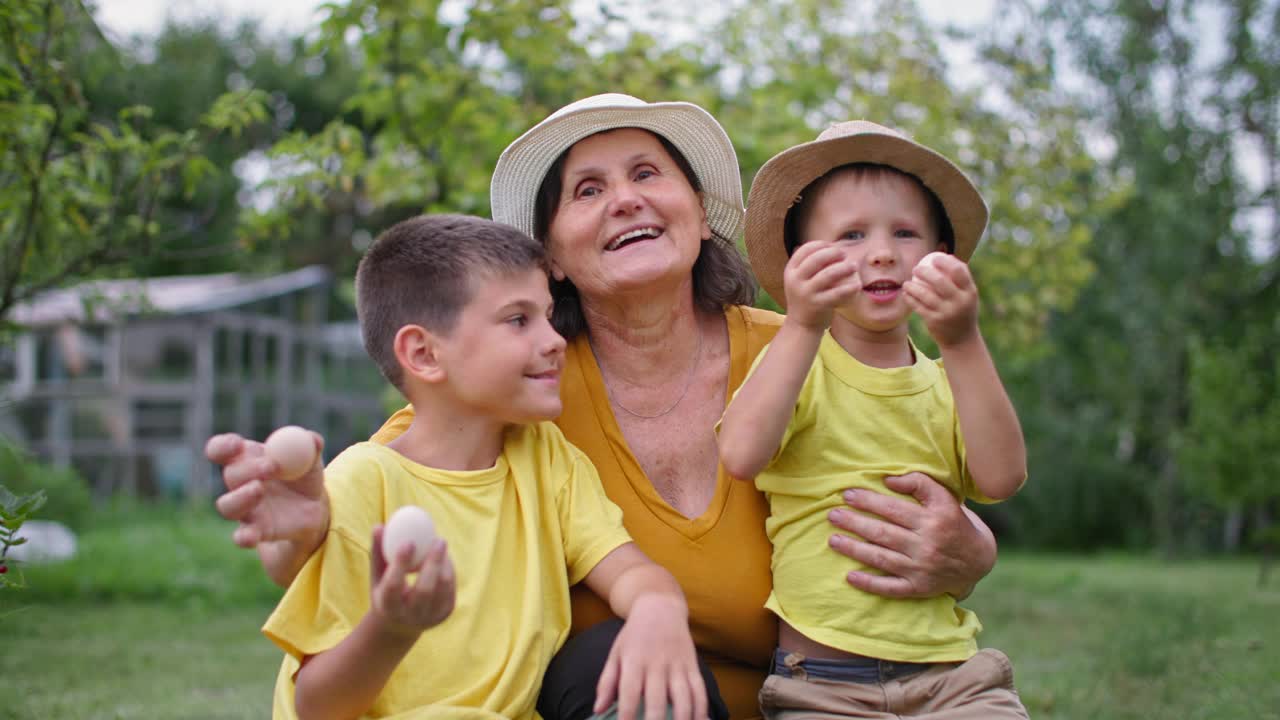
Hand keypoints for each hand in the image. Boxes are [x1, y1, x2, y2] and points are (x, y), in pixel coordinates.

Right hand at [207, 431, 327, 547]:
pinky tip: (249, 536)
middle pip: (231, 475)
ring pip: (227, 505)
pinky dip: (243, 537)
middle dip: (249, 469)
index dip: (223, 446)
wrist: (314, 511)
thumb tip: (313, 439)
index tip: (237, 445)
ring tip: (259, 490)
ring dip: (242, 497)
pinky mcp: (254, 531)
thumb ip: (312, 445)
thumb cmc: (304, 478)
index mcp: (247, 458)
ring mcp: (244, 509)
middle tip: (271, 466)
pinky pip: (241, 536)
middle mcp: (239, 484)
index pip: (221, 449)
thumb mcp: (311, 459)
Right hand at [369, 525, 455, 636]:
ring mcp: (429, 617)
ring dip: (444, 563)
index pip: (393, 586)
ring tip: (439, 544)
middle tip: (438, 539)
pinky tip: (443, 557)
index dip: (401, 563)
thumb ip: (378, 551)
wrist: (399, 624)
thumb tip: (379, 525)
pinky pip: (450, 588)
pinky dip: (448, 570)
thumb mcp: (377, 575)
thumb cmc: (385, 590)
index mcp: (387, 607)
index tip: (408, 542)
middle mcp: (409, 616)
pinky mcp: (444, 613)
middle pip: (424, 590)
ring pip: (442, 588)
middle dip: (433, 563)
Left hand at [594, 595, 705, 719]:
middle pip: (657, 699)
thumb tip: (598, 709)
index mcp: (634, 661)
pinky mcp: (693, 665)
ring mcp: (677, 664)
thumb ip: (607, 682)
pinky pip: (700, 690)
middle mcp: (657, 663)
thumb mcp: (616, 653)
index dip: (627, 715)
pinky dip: (702, 709)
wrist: (661, 607)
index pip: (630, 693)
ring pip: (684, 697)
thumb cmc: (634, 636)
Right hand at [782, 240, 860, 329]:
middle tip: (845, 254)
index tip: (833, 246)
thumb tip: (826, 244)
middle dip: (833, 252)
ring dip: (844, 267)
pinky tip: (858, 285)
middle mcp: (795, 281)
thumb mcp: (800, 279)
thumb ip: (809, 264)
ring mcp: (806, 293)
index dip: (821, 244)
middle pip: (816, 258)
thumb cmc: (806, 297)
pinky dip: (849, 288)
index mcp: (790, 271)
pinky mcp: (817, 305)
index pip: (805, 250)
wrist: (801, 325)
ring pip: (828, 274)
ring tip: (854, 266)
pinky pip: (836, 294)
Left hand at [827, 472, 995, 598]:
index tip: (847, 494)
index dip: (869, 501)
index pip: (894, 509)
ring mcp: (922, 569)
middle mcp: (928, 545)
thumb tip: (888, 480)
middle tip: (832, 515)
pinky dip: (870, 584)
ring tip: (833, 540)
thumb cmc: (954, 522)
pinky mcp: (919, 588)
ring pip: (882, 559)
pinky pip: (891, 588)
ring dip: (854, 550)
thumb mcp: (945, 498)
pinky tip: (850, 577)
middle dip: (855, 523)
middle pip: (884, 533)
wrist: (977, 560)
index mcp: (935, 520)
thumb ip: (920, 483)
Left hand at [903, 252, 978, 346]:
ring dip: (912, 286)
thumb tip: (946, 255)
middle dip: (925, 271)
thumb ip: (959, 277)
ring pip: (925, 294)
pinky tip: (905, 293)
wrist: (961, 340)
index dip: (945, 262)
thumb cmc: (962, 310)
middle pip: (940, 281)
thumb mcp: (967, 295)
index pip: (959, 271)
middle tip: (916, 268)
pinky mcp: (935, 321)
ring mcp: (947, 312)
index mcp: (970, 292)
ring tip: (907, 283)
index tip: (934, 258)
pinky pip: (918, 306)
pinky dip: (910, 298)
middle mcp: (960, 302)